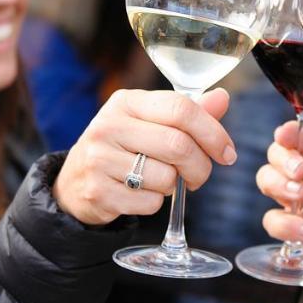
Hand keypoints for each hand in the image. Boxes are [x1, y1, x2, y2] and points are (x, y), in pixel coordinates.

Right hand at [55, 88, 235, 225]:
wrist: (74, 183)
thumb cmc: (123, 148)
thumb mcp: (150, 123)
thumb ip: (188, 113)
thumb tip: (222, 98)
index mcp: (126, 101)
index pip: (181, 108)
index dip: (213, 132)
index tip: (227, 153)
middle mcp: (109, 125)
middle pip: (178, 145)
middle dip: (200, 166)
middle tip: (199, 176)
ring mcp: (99, 158)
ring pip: (165, 177)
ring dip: (175, 186)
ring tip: (163, 182)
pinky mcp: (97, 191)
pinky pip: (149, 202)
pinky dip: (155, 203)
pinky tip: (141, 194)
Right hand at [256, 122, 302, 287]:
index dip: (292, 132)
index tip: (287, 135)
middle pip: (280, 154)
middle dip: (283, 159)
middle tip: (299, 171)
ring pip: (269, 181)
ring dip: (278, 184)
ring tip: (300, 196)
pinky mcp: (296, 229)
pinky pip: (274, 221)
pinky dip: (284, 224)